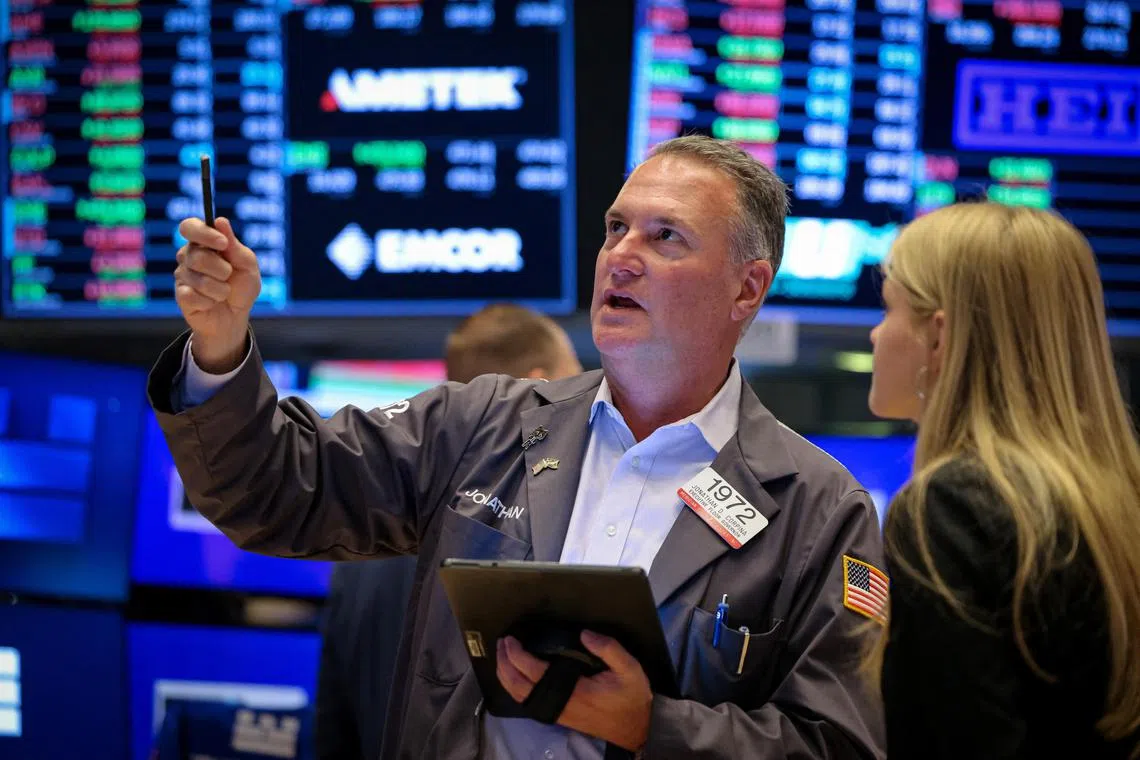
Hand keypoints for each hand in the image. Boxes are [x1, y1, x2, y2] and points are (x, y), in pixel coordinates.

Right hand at [174, 216, 260, 372]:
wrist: (236, 317)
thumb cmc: (242, 287)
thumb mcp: (247, 265)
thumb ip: (235, 245)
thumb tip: (220, 221)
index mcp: (204, 243)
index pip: (189, 227)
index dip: (204, 233)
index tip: (222, 244)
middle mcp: (189, 256)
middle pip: (197, 255)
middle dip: (221, 269)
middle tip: (229, 276)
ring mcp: (183, 275)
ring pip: (198, 279)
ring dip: (220, 289)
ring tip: (224, 293)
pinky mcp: (181, 295)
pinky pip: (193, 295)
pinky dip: (211, 301)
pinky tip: (212, 303)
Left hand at [497, 631, 651, 750]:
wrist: (636, 729)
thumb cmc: (632, 698)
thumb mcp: (630, 669)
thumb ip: (609, 649)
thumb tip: (584, 634)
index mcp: (574, 692)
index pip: (535, 672)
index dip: (517, 655)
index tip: (511, 639)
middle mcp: (560, 704)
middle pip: (519, 687)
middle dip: (504, 664)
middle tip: (501, 642)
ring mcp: (557, 712)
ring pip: (520, 697)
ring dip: (506, 676)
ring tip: (502, 655)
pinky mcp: (558, 715)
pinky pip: (528, 701)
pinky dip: (515, 687)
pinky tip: (514, 674)